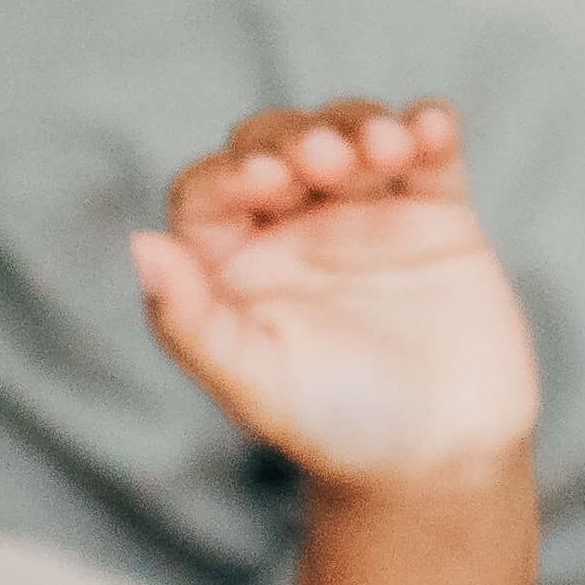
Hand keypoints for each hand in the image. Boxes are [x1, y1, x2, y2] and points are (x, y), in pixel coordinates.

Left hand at [130, 102, 538, 492]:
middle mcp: (291, 226)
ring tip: (386, 151)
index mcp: (231, 263)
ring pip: (351, 131)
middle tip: (327, 162)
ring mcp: (364, 212)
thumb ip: (191, 323)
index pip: (209, 192)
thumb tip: (140, 245)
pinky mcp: (435, 212)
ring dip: (362, 125)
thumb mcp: (256, 386)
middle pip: (278, 144)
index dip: (230, 173)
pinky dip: (428, 127)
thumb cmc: (336, 429)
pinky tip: (432, 128)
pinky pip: (428, 152)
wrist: (444, 459)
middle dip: (298, 140)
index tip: (262, 181)